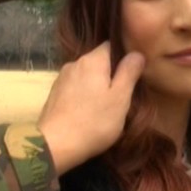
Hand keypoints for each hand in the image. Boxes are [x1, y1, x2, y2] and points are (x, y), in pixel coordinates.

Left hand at [37, 42, 143, 175]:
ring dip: (96, 84)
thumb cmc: (94, 122)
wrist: (55, 145)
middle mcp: (74, 63)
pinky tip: (88, 111)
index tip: (132, 72)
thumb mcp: (120, 99)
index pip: (111, 45)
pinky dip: (84, 94)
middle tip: (122, 93)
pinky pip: (75, 86)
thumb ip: (129, 73)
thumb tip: (136, 53)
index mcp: (92, 60)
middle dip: (110, 73)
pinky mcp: (54, 94)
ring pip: (86, 74)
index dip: (123, 56)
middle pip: (98, 60)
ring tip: (106, 104)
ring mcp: (62, 78)